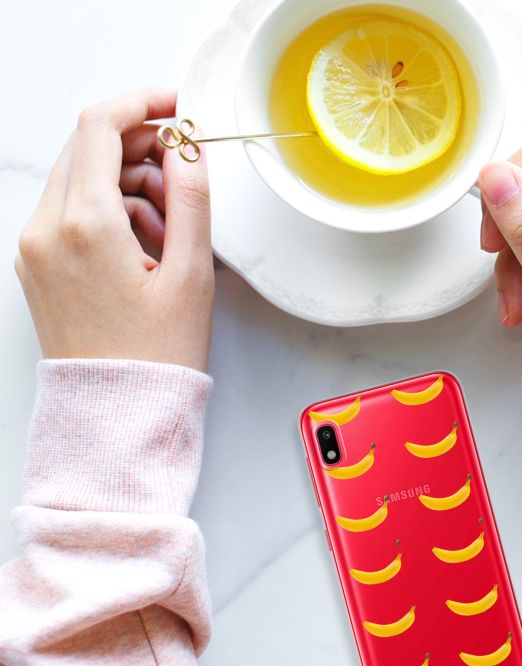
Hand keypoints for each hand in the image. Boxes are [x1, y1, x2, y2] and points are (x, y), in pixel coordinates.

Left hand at [15, 88, 213, 371]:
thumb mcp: (192, 272)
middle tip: (185, 173)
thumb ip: (192, 198)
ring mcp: (35, 246)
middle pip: (88, 148)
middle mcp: (47, 229)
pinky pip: (72, 210)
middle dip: (141, 147)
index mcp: (85, 225)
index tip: (177, 105)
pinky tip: (147, 244)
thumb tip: (188, 147)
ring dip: (129, 182)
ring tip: (173, 228)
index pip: (101, 127)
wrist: (117, 412)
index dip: (143, 103)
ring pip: (82, 178)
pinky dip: (111, 209)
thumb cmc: (156, 354)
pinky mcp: (37, 263)